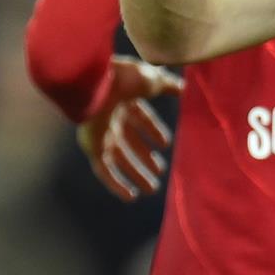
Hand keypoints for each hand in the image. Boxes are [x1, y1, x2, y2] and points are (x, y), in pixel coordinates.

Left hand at [77, 56, 181, 199]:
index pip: (140, 118)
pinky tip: (130, 196)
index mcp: (124, 99)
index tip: (166, 144)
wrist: (94, 83)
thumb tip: (183, 88)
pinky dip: (116, 184)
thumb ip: (168, 85)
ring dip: (135, 173)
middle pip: (130, 142)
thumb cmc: (123, 78)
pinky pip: (104, 170)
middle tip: (160, 171)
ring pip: (120, 159)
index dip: (153, 131)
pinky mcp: (91, 146)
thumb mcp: (152, 80)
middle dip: (144, 157)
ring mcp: (100, 133)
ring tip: (152, 189)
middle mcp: (112, 116)